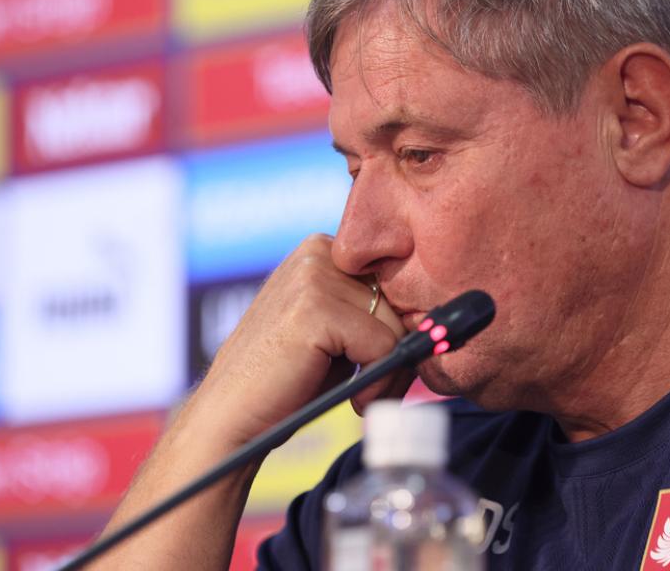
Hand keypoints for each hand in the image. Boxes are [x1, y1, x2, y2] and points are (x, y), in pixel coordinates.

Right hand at [186, 234, 411, 447]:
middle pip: (400, 302)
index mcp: (323, 250)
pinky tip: (351, 399)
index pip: (396, 284)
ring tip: (360, 396)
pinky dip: (378, 382)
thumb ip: (373, 314)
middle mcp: (317, 252)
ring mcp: (313, 276)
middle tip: (372, 391)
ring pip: (397, 326)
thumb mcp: (337, 332)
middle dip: (396, 354)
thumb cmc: (287, 382)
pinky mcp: (314, 308)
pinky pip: (384, 346)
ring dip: (390, 372)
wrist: (233, 420)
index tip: (378, 365)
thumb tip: (437, 321)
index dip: (395, 330)